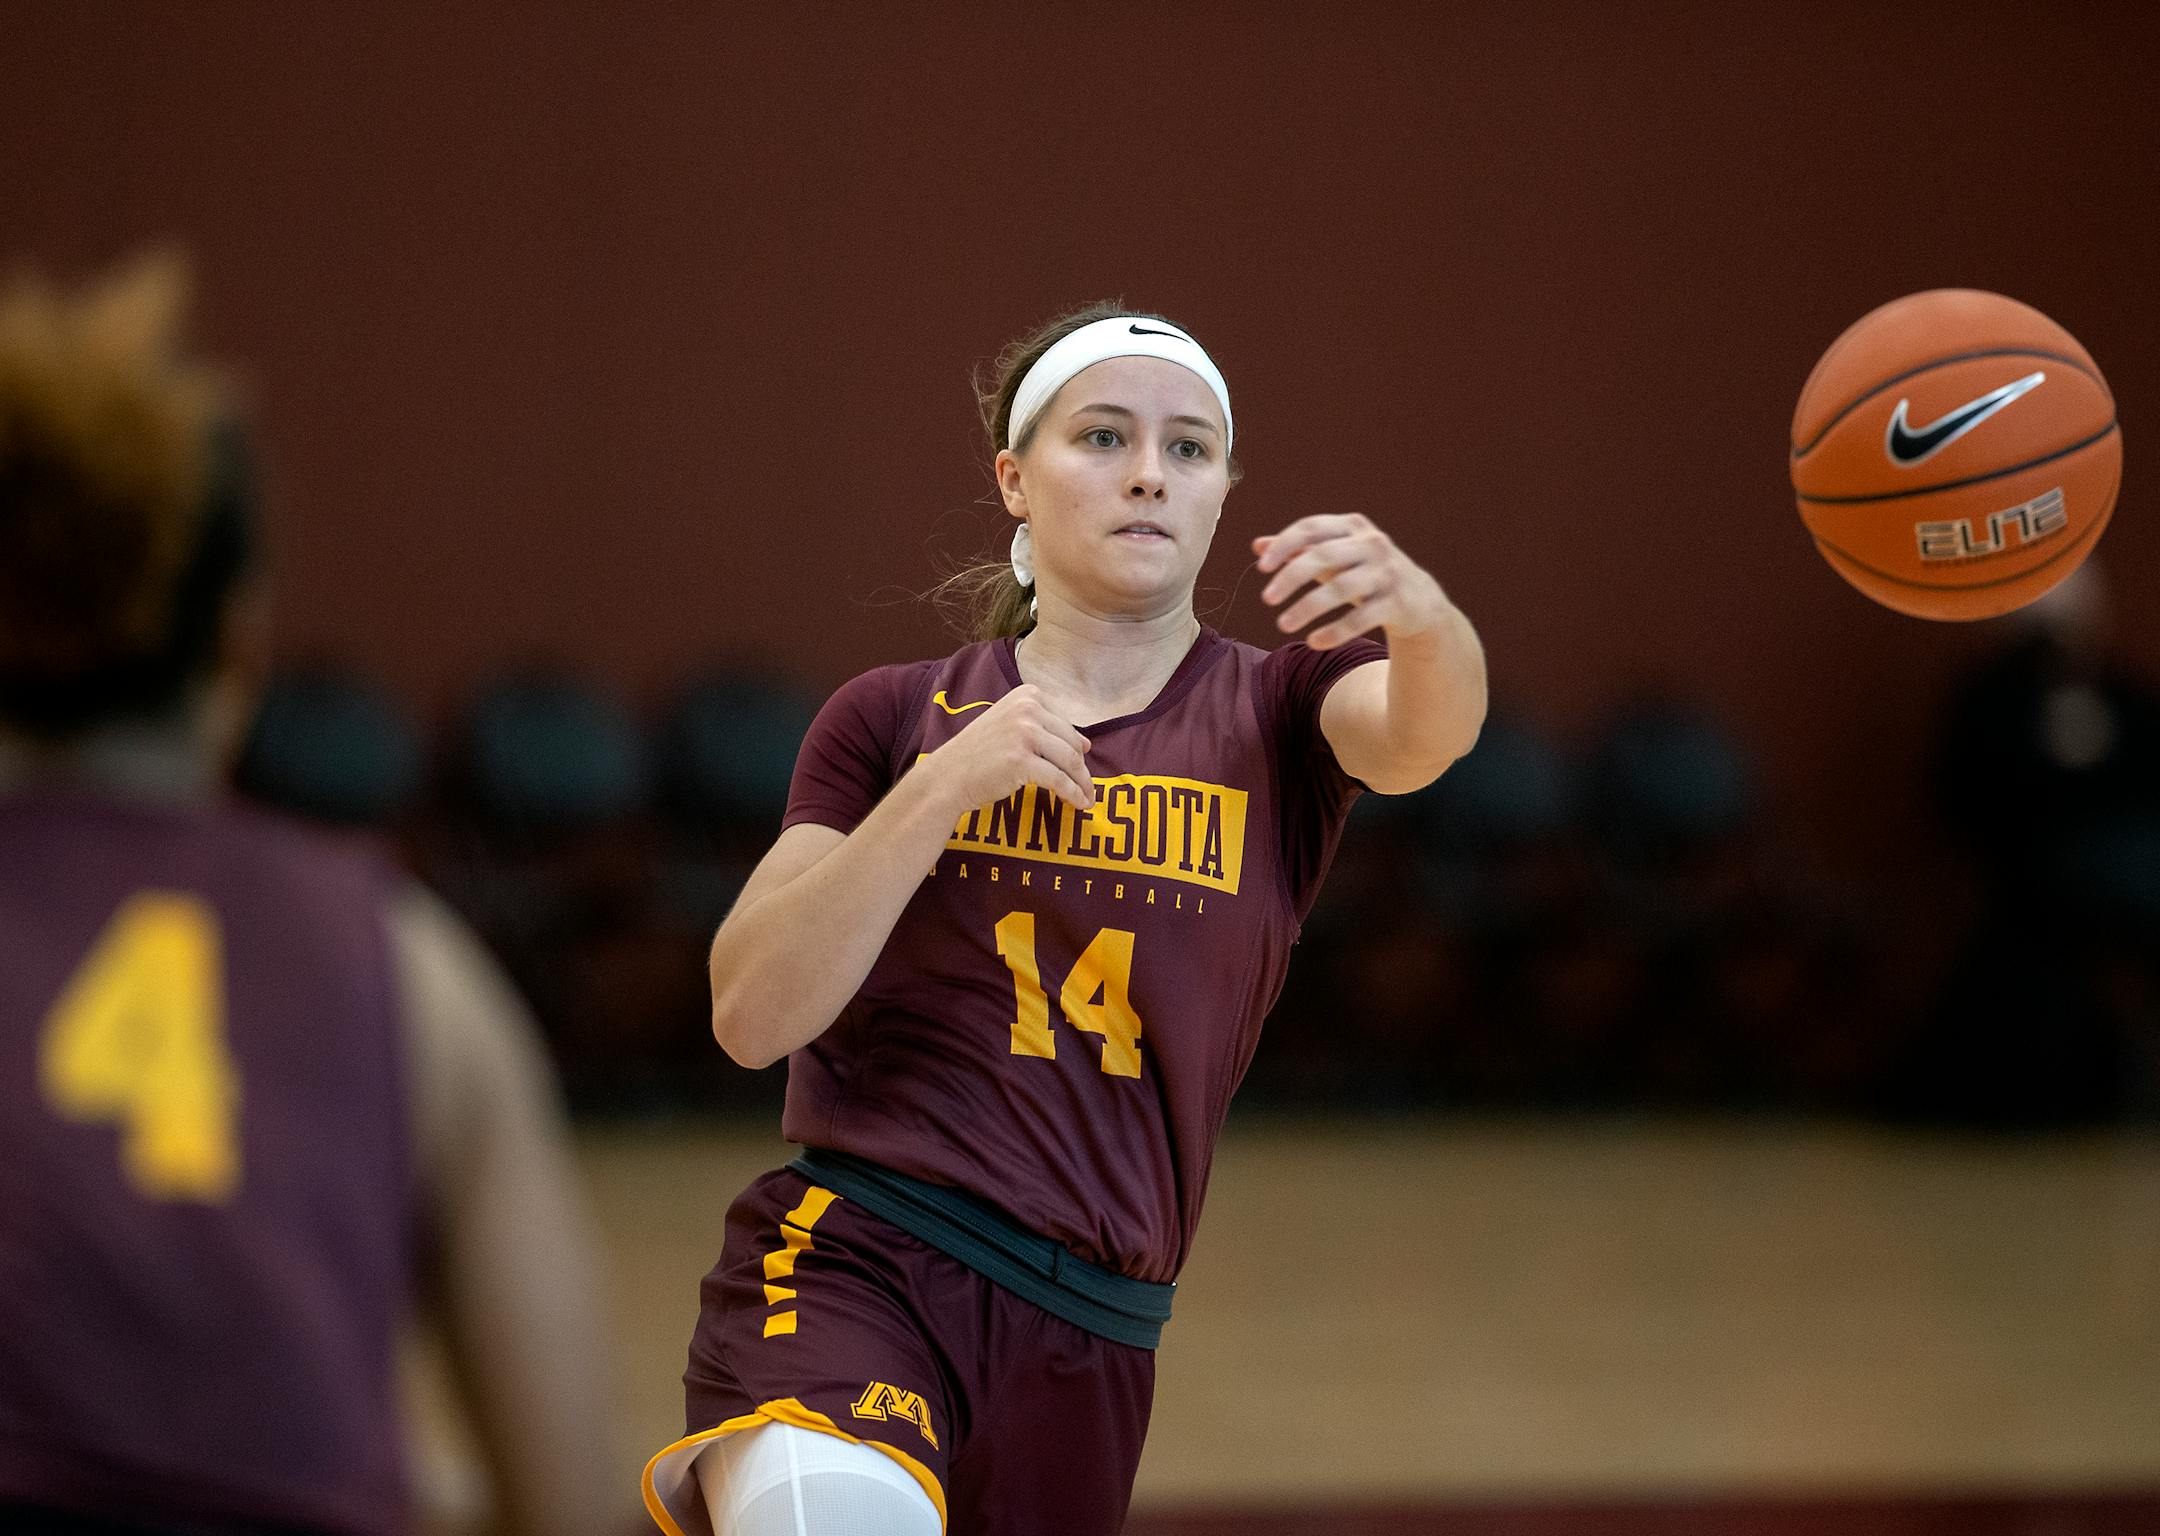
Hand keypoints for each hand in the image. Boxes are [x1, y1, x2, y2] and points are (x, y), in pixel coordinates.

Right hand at [921, 685, 1094, 814]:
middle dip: (1082, 770)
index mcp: (1028, 695)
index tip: (1080, 767)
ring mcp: (1024, 733)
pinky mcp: (1022, 761)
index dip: (1076, 748)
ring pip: (1070, 761)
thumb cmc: (979, 754)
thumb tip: (1086, 744)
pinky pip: (1060, 780)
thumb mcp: (1011, 727)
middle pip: (1071, 743)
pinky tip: (1079, 804)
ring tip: (1088, 799)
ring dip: (1083, 784)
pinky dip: (1073, 794)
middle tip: (1089, 789)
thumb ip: (1045, 729)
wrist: (948, 775)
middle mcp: (1027, 708)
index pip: (1065, 724)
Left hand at [1253, 513, 1448, 649]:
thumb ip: (1298, 550)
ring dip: (1308, 607)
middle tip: (1266, 599)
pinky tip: (1313, 642)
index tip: (1261, 568)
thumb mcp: (1334, 557)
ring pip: (1342, 588)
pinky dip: (1335, 632)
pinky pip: (1361, 618)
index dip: (1284, 545)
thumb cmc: (1364, 572)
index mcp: (1352, 527)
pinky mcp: (1397, 603)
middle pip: (1324, 555)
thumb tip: (1257, 546)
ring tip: (1282, 625)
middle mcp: (1372, 544)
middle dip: (1291, 577)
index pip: (1311, 528)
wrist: (1418, 599)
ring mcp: (1387, 573)